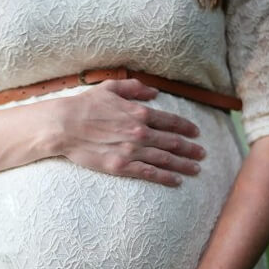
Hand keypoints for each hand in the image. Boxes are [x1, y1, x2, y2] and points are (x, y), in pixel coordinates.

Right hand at [47, 78, 206, 186]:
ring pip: (165, 159)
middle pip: (173, 142)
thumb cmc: (84, 105)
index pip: (170, 121)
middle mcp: (140, 132)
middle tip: (203, 154)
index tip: (196, 133)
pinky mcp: (122, 166)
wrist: (65, 125)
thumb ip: (134, 88)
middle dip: (191, 149)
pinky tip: (177, 181)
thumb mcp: (110, 88)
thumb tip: (154, 92)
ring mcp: (132, 150)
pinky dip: (166, 177)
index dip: (186, 127)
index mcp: (139, 113)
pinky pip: (149, 173)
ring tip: (196, 169)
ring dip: (184, 165)